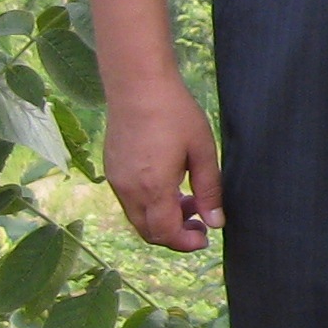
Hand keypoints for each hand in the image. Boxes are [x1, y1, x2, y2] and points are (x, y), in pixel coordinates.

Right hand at [104, 75, 225, 251]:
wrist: (138, 84)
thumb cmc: (174, 113)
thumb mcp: (202, 151)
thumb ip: (209, 190)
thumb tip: (216, 222)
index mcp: (152, 187)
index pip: (165, 233)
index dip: (186, 243)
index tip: (205, 237)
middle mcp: (128, 189)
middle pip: (148, 232)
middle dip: (175, 234)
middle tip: (200, 221)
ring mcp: (116, 180)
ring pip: (138, 217)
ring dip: (163, 218)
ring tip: (189, 198)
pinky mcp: (112, 169)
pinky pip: (130, 201)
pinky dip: (150, 204)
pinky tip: (170, 185)